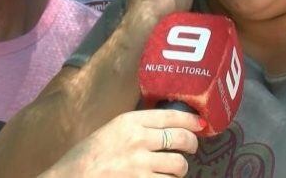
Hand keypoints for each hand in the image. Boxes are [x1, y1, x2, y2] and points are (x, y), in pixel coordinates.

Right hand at [39, 109, 201, 177]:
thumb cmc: (85, 158)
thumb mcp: (109, 132)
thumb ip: (134, 128)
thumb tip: (163, 128)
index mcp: (129, 122)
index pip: (171, 116)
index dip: (190, 120)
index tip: (199, 124)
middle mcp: (138, 140)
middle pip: (182, 138)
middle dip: (192, 144)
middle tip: (190, 148)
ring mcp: (141, 165)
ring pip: (179, 165)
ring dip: (179, 169)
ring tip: (173, 169)